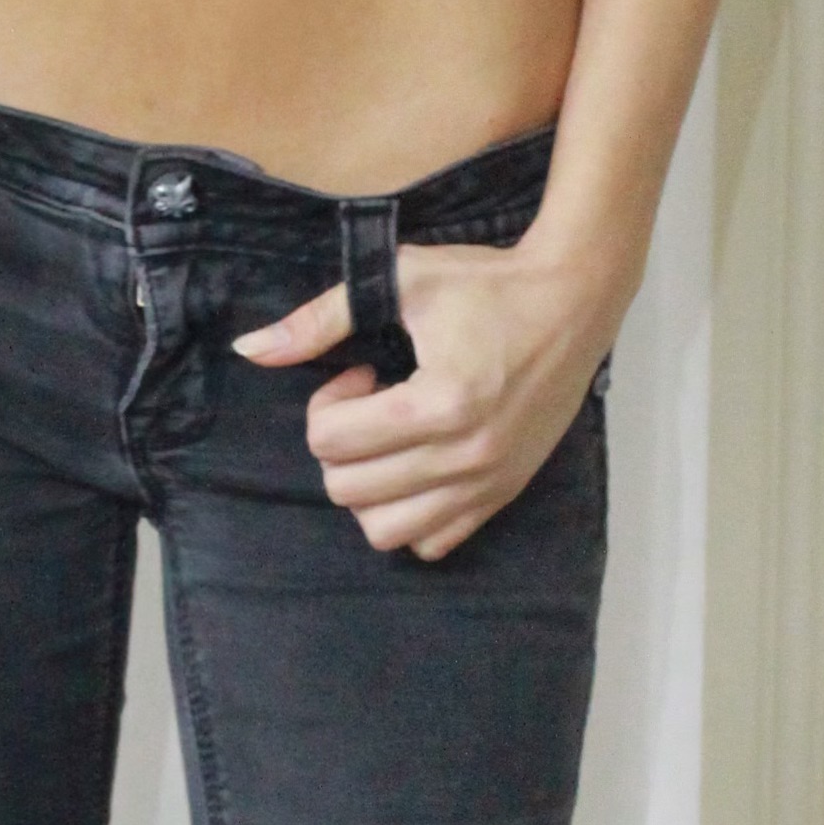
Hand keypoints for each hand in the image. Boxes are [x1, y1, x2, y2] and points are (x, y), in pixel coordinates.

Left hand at [232, 235, 620, 559]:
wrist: (574, 300)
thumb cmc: (490, 284)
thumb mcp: (402, 281)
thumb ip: (320, 318)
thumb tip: (249, 349)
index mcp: (439, 403)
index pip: (331, 441)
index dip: (329, 401)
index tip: (362, 371)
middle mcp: (465, 456)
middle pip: (347, 489)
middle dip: (341, 443)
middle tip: (373, 402)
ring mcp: (487, 484)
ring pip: (384, 530)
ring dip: (368, 487)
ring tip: (391, 441)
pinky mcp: (503, 495)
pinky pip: (432, 543)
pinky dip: (410, 515)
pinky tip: (418, 467)